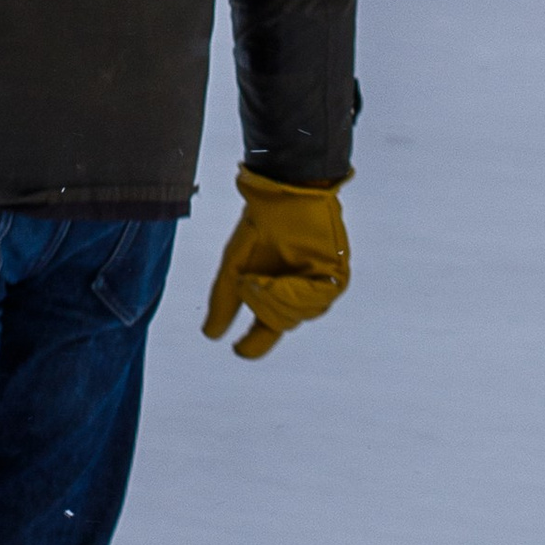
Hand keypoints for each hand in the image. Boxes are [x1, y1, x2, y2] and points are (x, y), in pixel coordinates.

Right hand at [201, 167, 349, 362]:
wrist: (287, 195)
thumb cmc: (262, 224)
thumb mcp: (235, 264)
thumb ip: (225, 299)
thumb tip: (211, 333)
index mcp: (272, 294)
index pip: (265, 331)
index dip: (253, 345)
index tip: (239, 349)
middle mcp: (295, 295)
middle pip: (279, 324)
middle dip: (260, 305)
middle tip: (246, 281)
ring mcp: (316, 288)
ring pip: (298, 315)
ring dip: (277, 299)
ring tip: (262, 277)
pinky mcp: (334, 277)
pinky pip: (316, 300)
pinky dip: (297, 294)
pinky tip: (285, 280)